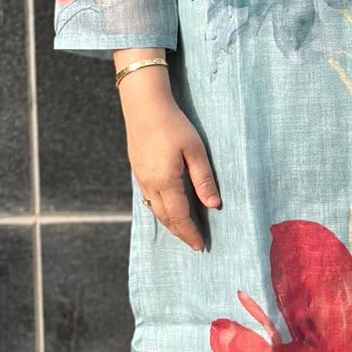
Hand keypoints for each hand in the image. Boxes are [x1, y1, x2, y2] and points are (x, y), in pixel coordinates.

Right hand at [118, 70, 220, 251]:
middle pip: (165, 217)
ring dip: (169, 223)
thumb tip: (213, 205)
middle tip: (194, 243)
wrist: (143, 104)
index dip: (190, 233)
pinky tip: (167, 208)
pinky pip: (148, 198)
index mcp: (166, 181)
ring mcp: (140, 178)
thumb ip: (204, 179)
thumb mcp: (195, 150)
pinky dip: (159, 210)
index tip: (200, 246)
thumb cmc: (173, 124)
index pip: (180, 217)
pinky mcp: (137, 170)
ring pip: (154, 209)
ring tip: (183, 230)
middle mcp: (150, 184)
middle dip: (180, 232)